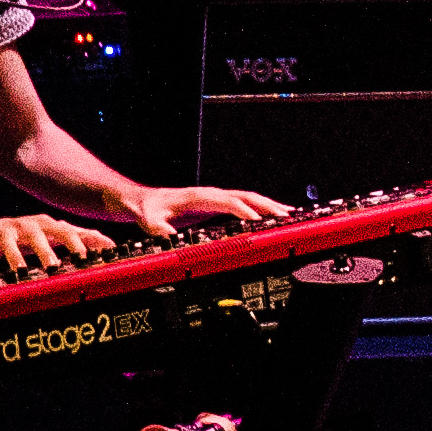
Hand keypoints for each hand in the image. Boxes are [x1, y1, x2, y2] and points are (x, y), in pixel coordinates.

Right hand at [0, 213, 116, 277]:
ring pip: (9, 244)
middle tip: (53, 266)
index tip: (89, 258)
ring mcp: (4, 232)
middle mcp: (27, 226)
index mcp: (47, 225)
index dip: (78, 244)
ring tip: (19, 271)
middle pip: (38, 235)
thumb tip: (110, 244)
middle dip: (46, 249)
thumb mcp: (54, 234)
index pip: (67, 232)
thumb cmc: (27, 235)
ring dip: (14, 257)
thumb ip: (80, 238)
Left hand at [130, 183, 290, 230]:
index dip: (244, 211)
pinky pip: (243, 203)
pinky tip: (271, 214)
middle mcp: (209, 194)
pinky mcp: (215, 204)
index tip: (259, 220)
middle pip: (245, 196)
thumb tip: (168, 236)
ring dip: (269, 205)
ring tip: (289, 212)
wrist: (142, 200)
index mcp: (198, 197)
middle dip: (267, 205)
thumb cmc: (146, 209)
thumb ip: (157, 228)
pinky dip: (260, 207)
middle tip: (287, 215)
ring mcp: (214, 198)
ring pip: (248, 198)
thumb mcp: (147, 220)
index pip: (228, 202)